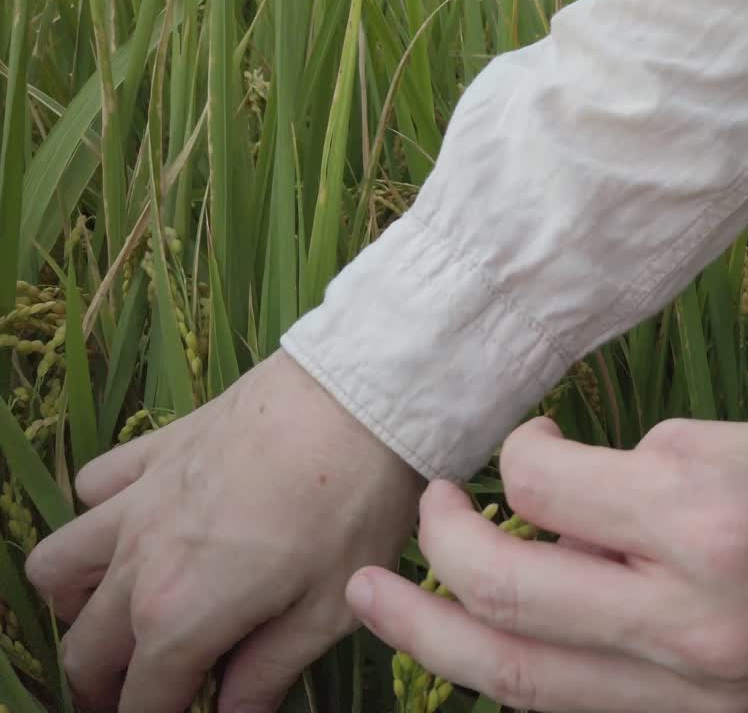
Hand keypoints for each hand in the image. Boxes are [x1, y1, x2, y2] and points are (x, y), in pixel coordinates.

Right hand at [25, 350, 423, 712]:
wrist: (360, 396)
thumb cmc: (355, 507)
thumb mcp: (329, 609)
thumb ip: (268, 672)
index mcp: (180, 616)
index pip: (142, 700)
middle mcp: (138, 563)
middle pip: (85, 650)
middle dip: (106, 687)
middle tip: (150, 691)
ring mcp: (137, 500)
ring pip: (56, 567)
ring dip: (77, 605)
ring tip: (123, 614)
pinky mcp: (154, 450)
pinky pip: (93, 487)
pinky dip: (99, 514)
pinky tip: (141, 523)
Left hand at [347, 417, 747, 712]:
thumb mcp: (725, 445)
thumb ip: (618, 483)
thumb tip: (535, 507)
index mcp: (706, 525)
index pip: (547, 490)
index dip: (516, 456)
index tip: (524, 445)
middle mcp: (694, 625)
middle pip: (512, 603)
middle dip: (438, 555)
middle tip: (414, 522)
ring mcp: (695, 697)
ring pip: (525, 681)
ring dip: (437, 642)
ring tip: (382, 608)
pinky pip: (576, 709)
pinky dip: (516, 675)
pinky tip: (478, 647)